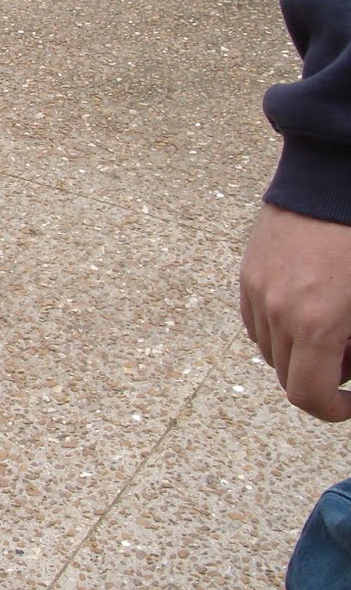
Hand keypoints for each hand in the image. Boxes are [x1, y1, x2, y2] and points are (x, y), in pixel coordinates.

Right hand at [240, 203, 350, 421]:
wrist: (334, 179)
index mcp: (317, 324)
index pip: (308, 395)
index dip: (332, 410)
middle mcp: (278, 312)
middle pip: (286, 375)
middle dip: (320, 378)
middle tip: (350, 356)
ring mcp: (257, 291)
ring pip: (268, 350)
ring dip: (297, 353)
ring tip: (329, 328)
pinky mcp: (248, 273)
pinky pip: (256, 320)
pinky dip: (278, 328)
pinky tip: (305, 308)